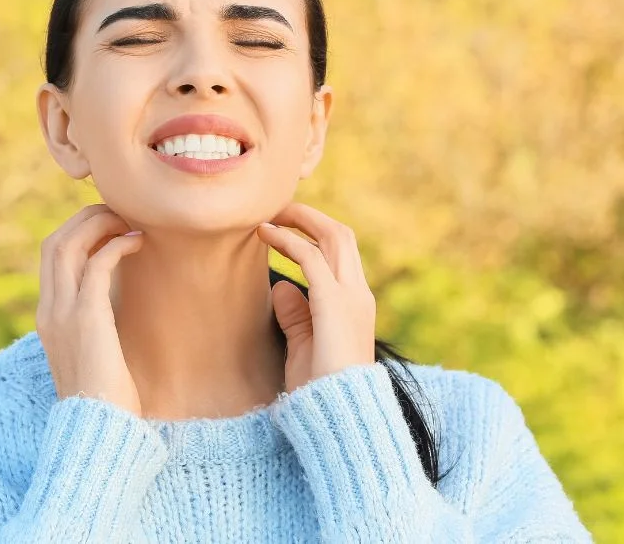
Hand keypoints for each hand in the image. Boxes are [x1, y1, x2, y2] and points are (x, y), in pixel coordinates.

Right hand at [36, 204, 145, 415]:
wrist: (98, 429)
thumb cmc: (105, 400)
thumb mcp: (92, 357)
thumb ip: (94, 329)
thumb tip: (114, 312)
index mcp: (48, 318)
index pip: (51, 257)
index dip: (77, 232)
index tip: (107, 226)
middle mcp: (49, 310)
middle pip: (55, 242)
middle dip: (85, 219)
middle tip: (118, 215)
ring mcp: (63, 313)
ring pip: (69, 244)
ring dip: (99, 224)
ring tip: (128, 222)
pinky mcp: (86, 317)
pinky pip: (97, 264)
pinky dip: (116, 245)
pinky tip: (138, 245)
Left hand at [255, 202, 376, 391]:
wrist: (338, 415)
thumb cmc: (319, 389)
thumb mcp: (304, 346)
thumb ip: (296, 316)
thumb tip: (281, 286)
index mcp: (355, 303)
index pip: (341, 252)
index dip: (314, 232)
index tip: (283, 224)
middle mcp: (358, 294)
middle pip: (342, 235)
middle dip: (309, 216)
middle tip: (276, 207)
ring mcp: (350, 296)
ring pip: (333, 236)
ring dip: (299, 219)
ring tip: (268, 212)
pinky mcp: (334, 303)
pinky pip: (311, 258)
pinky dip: (287, 241)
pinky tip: (265, 234)